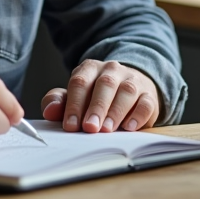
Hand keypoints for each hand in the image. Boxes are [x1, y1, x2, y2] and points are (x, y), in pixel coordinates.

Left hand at [40, 60, 159, 133]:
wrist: (130, 88)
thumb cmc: (96, 96)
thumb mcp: (75, 97)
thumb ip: (59, 102)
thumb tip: (50, 111)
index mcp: (90, 68)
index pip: (80, 82)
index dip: (75, 104)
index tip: (70, 125)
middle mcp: (113, 70)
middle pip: (105, 85)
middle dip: (96, 107)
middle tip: (89, 128)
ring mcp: (133, 80)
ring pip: (127, 91)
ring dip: (116, 111)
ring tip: (107, 130)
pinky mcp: (149, 95)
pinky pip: (146, 102)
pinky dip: (139, 115)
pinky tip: (130, 127)